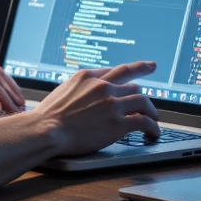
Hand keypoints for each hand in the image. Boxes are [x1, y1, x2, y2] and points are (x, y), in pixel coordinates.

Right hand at [32, 61, 158, 155]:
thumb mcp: (63, 90)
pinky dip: (152, 127)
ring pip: (143, 101)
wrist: (46, 129)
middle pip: (134, 86)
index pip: (119, 71)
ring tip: (153, 119)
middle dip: (142, 95)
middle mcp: (103, 87)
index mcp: (89, 77)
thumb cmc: (48, 115)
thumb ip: (80, 87)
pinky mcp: (118, 124)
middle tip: (148, 104)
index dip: (137, 69)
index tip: (147, 67)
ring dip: (151, 111)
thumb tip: (86, 92)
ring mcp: (112, 105)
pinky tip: (153, 132)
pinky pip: (144, 122)